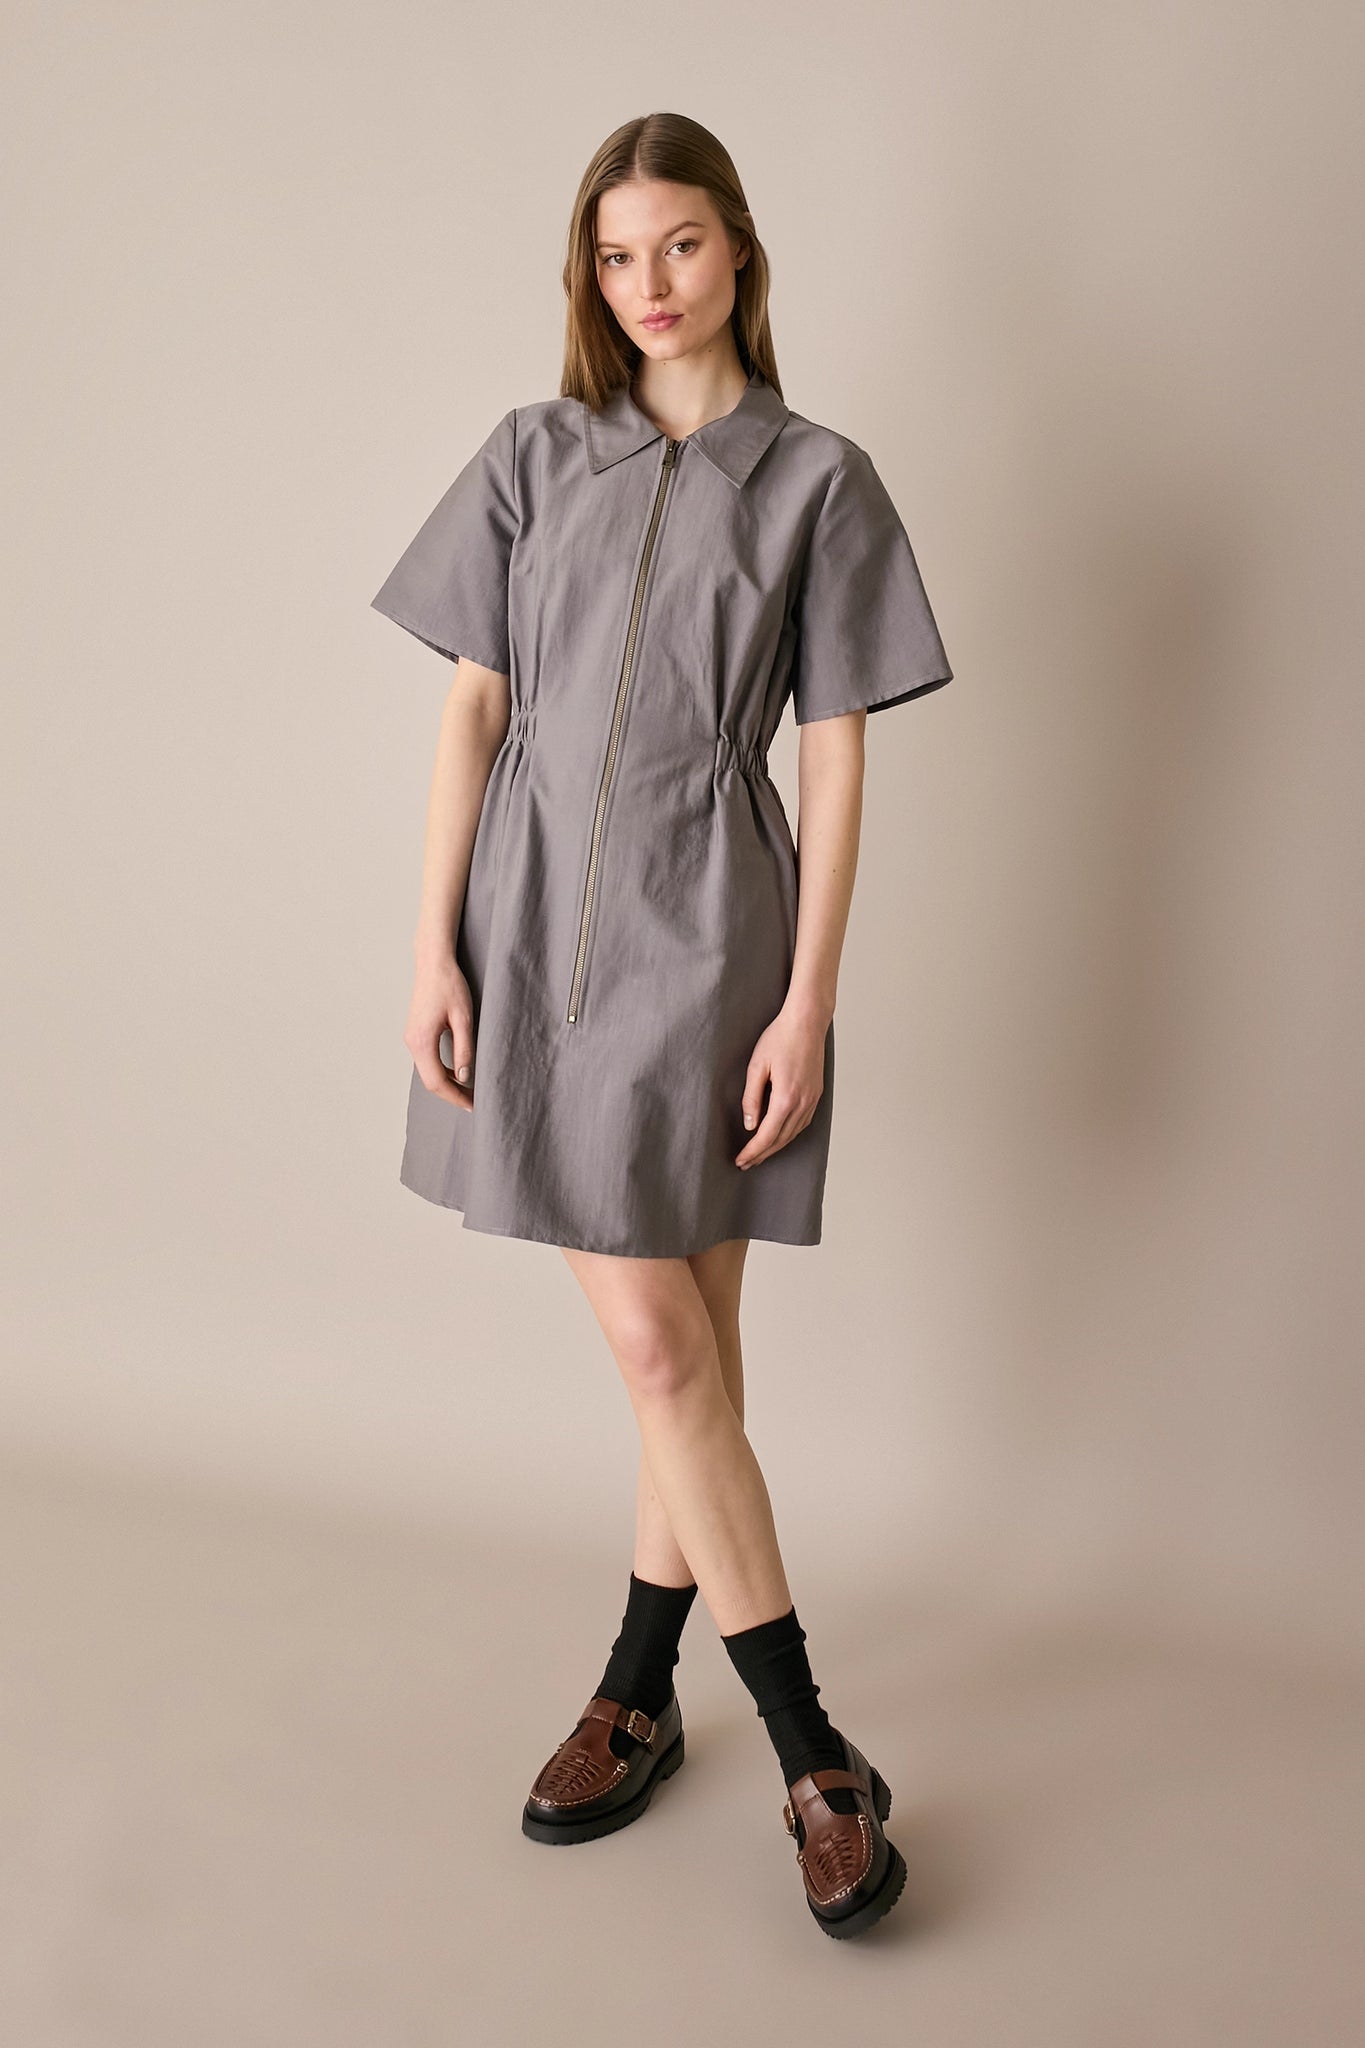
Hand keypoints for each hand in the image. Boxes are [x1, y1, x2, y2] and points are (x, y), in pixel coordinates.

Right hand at [405, 954, 475, 1109]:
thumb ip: (464, 1049)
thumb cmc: (450, 985)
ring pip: (427, 1072)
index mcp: (422, 1041)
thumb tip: (464, 1077)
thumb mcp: (463, 1018)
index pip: (437, 1081)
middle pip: (430, 1081)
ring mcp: (411, 1038)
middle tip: (473, 1102)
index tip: (472, 1105)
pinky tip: (457, 1072)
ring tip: (468, 1091)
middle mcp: (412, 1042)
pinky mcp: (415, 1033)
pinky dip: (441, 1071)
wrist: (433, 963)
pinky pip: (426, 1061)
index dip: (455, 1097)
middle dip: (451, 1094)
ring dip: (446, 1084)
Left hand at [735, 1003, 827, 1169]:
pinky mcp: (817, 1094)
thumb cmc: (780, 1038)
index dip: (753, 1151)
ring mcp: (813, 1099)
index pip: (767, 1135)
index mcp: (786, 1098)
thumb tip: (750, 1124)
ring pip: (794, 1133)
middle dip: (762, 1154)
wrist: (807, 1022)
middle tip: (746, 1163)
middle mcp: (803, 1103)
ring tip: (760, 1153)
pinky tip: (780, 1135)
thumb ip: (751, 1097)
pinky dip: (789, 1134)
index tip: (740, 1160)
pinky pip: (803, 1122)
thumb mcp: (757, 1066)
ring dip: (776, 1147)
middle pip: (781, 1139)